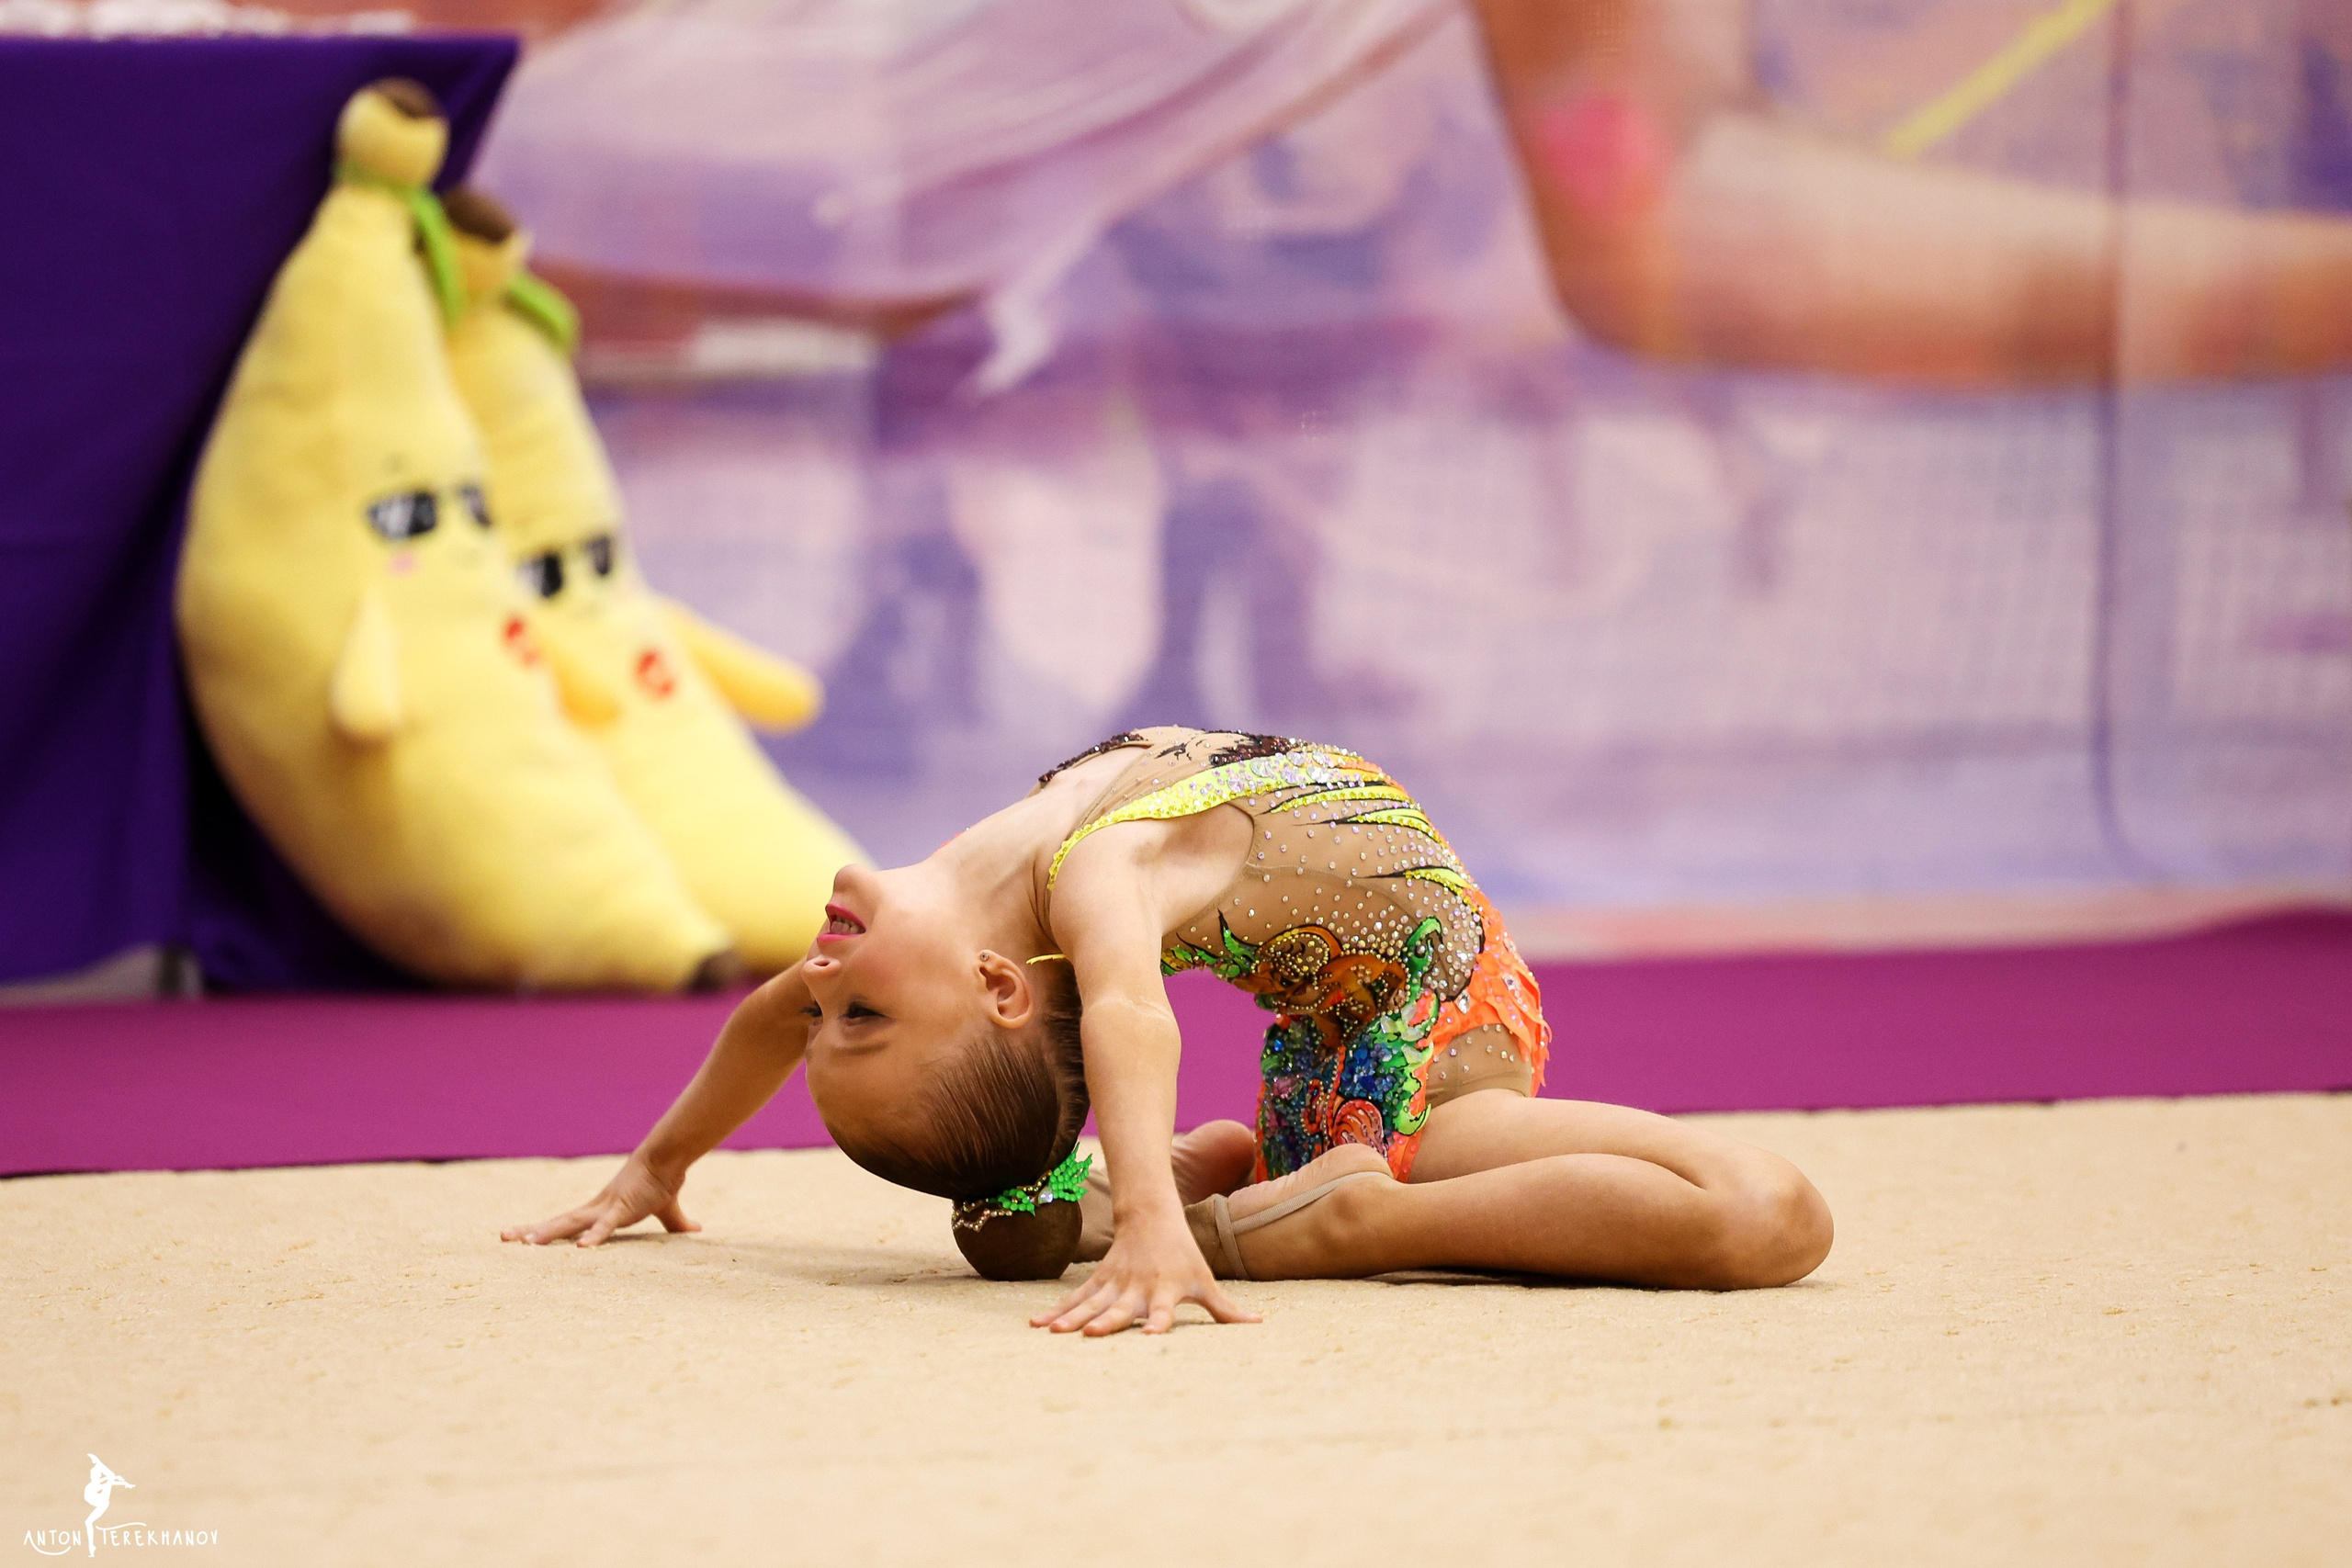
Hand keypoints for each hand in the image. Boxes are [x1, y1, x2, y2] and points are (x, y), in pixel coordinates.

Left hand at [501, 1155, 698, 1246]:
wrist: (666, 1157)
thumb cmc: (661, 1180)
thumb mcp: (666, 1208)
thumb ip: (676, 1222)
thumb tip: (696, 1229)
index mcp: (599, 1210)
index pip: (566, 1222)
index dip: (543, 1229)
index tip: (519, 1238)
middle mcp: (595, 1208)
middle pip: (557, 1221)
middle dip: (530, 1230)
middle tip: (502, 1237)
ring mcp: (605, 1208)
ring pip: (571, 1223)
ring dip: (548, 1232)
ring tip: (526, 1244)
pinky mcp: (621, 1209)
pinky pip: (604, 1226)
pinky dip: (593, 1237)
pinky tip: (581, 1248)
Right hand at [1032, 1208, 1258, 1335]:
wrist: (1151, 1216)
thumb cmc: (1183, 1255)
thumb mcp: (1205, 1280)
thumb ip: (1226, 1309)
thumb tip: (1258, 1324)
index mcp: (1165, 1291)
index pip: (1164, 1311)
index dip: (1159, 1324)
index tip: (1153, 1337)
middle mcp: (1137, 1288)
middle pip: (1120, 1308)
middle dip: (1105, 1321)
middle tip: (1090, 1334)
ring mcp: (1114, 1283)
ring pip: (1090, 1303)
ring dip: (1071, 1317)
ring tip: (1053, 1332)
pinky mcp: (1098, 1280)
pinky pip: (1074, 1297)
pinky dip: (1056, 1310)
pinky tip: (1037, 1325)